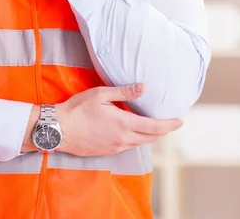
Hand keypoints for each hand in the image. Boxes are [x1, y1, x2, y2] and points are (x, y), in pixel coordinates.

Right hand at [55, 84, 182, 156]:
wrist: (59, 130)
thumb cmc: (78, 109)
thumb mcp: (101, 94)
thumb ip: (123, 92)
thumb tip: (143, 88)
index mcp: (123, 124)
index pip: (154, 127)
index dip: (169, 125)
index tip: (180, 121)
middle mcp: (122, 139)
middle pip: (150, 138)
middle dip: (163, 131)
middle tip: (170, 123)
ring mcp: (114, 148)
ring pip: (139, 144)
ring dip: (149, 136)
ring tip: (152, 126)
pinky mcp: (106, 152)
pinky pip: (127, 146)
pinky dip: (136, 139)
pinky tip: (131, 131)